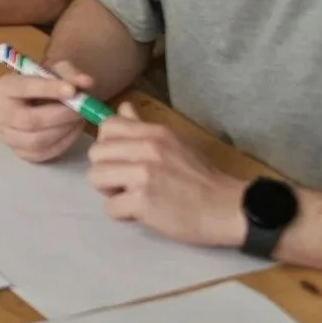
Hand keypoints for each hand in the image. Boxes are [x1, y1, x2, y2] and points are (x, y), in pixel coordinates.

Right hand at [0, 62, 98, 163]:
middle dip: (60, 116)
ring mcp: (7, 136)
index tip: (73, 90)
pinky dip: (64, 142)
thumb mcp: (57, 70)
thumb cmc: (46, 82)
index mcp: (3, 87)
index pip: (23, 88)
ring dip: (64, 130)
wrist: (40, 100)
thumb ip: (71, 74)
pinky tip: (73, 129)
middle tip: (82, 109)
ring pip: (37, 141)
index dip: (49, 89)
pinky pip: (44, 153)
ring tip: (79, 118)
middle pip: (29, 121)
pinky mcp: (20, 152)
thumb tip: (86, 82)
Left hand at [84, 104, 248, 246]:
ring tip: (130, 196)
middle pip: (95, 154)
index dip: (107, 144)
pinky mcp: (142, 201)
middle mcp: (147, 148)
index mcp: (155, 132)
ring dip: (110, 191)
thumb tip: (123, 108)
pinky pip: (109, 207)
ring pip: (95, 177)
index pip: (108, 125)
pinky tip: (140, 212)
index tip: (121, 158)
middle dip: (105, 170)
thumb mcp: (175, 142)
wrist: (226, 207)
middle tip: (125, 182)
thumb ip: (144, 127)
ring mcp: (143, 175)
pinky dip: (122, 213)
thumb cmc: (202, 177)